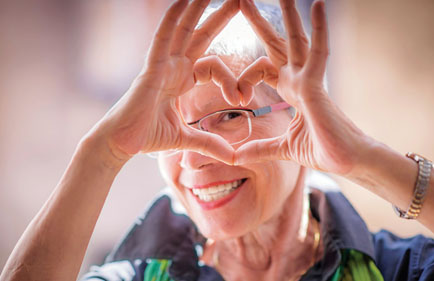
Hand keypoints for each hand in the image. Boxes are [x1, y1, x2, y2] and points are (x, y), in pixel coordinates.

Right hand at [85, 0, 238, 164]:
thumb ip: (209, 143)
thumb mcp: (187, 139)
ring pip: (183, 30)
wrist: (122, 144)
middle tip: (239, 0)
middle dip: (219, 18)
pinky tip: (184, 0)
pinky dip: (173, 19)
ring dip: (198, 8)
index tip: (242, 99)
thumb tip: (233, 156)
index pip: (213, 66)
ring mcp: (161, 65)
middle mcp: (173, 67)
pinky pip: (163, 38)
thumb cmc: (147, 137)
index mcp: (182, 80)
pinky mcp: (151, 68)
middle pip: (200, 36)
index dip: (231, 79)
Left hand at [235, 0, 369, 175]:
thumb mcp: (281, 148)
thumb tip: (234, 157)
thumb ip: (259, 148)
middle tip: (242, 0)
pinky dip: (319, 28)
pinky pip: (319, 51)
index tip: (236, 97)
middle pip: (275, 45)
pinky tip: (317, 4)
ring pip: (296, 40)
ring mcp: (309, 80)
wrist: (348, 162)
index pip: (264, 67)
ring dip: (287, 16)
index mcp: (291, 90)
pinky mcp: (318, 86)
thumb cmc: (323, 151)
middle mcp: (299, 80)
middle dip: (258, 23)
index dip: (244, 75)